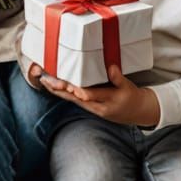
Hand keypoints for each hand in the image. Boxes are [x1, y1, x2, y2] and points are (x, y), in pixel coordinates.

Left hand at [38, 64, 159, 126]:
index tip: (70, 86)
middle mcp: (97, 107)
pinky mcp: (87, 106)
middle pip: (76, 98)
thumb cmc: (131, 97)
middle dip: (61, 90)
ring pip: (71, 99)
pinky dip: (61, 93)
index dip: (81, 91)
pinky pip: (72, 100)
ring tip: (44, 81)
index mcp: (108, 101)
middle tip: (48, 81)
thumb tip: (111, 68)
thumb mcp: (128, 87)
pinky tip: (51, 86)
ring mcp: (91, 108)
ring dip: (57, 90)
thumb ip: (118, 78)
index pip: (92, 96)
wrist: (136, 112)